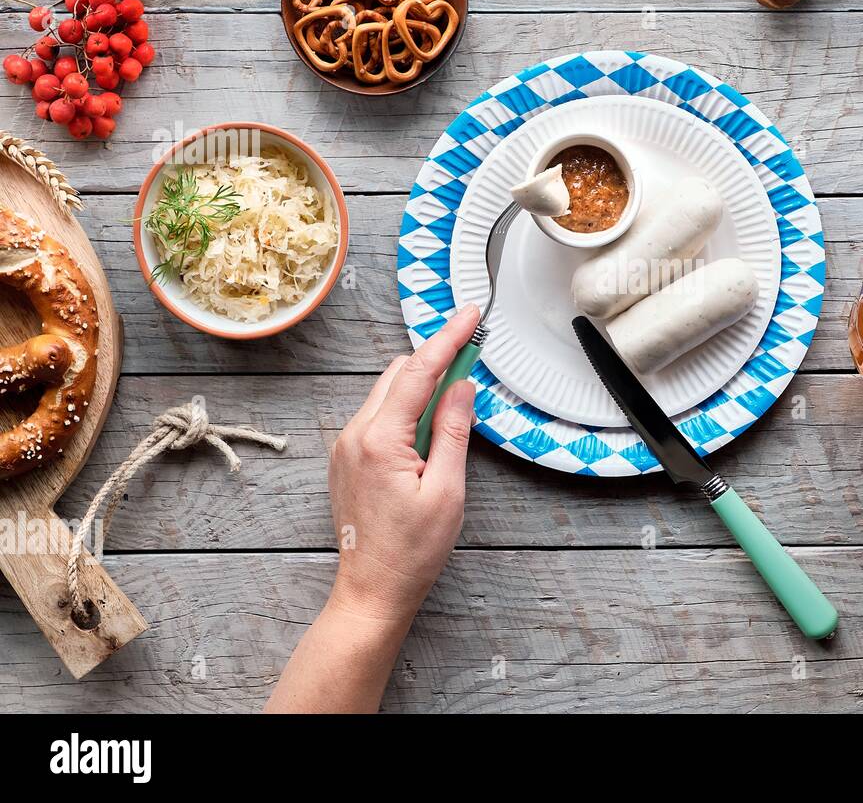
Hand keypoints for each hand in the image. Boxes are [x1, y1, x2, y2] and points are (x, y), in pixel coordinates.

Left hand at [326, 304, 479, 622]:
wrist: (372, 590)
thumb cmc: (411, 550)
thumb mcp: (448, 490)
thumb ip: (455, 430)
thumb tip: (462, 387)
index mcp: (380, 440)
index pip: (418, 372)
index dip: (449, 338)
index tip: (470, 314)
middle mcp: (354, 435)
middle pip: (398, 374)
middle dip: (436, 359)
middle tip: (473, 356)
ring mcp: (346, 446)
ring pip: (387, 393)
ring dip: (422, 387)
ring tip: (455, 404)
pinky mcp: (347, 458)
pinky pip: (379, 416)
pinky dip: (406, 409)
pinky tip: (430, 430)